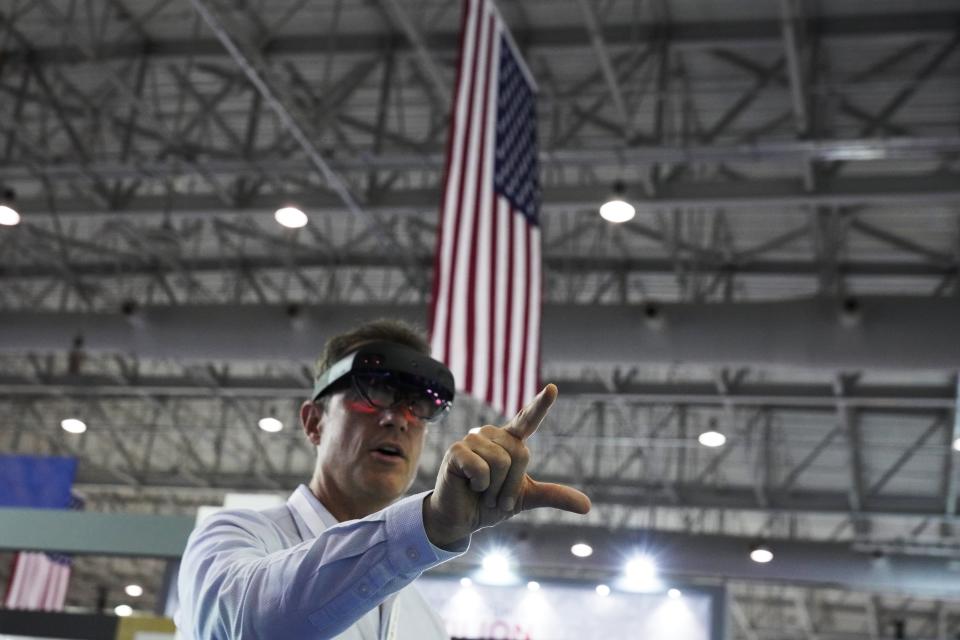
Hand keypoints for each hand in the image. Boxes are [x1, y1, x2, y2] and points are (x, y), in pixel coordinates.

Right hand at [423, 383, 590, 547]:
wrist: (461, 520)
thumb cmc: (491, 504)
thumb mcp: (526, 498)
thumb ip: (554, 496)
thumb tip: (587, 506)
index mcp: (510, 441)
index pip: (528, 419)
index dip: (540, 405)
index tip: (552, 388)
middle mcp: (492, 434)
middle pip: (521, 453)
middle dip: (512, 485)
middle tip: (497, 497)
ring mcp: (472, 439)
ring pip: (501, 462)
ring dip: (496, 489)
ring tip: (482, 492)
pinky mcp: (456, 450)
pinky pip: (482, 468)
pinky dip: (481, 485)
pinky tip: (470, 486)